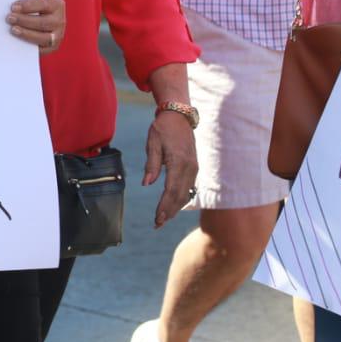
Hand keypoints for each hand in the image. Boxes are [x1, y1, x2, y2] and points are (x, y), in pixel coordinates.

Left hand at [7, 0, 65, 51]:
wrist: (44, 17)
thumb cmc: (34, 5)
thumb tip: (11, 5)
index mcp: (56, 4)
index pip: (43, 4)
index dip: (28, 6)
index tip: (13, 7)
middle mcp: (59, 20)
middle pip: (42, 22)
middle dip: (24, 20)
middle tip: (9, 18)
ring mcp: (58, 35)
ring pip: (43, 37)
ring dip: (26, 34)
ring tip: (13, 30)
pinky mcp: (52, 47)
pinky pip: (41, 50)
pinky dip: (29, 45)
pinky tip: (17, 41)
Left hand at [143, 109, 198, 228]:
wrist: (179, 116)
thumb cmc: (163, 128)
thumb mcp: (153, 143)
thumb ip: (151, 164)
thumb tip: (147, 184)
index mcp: (178, 162)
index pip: (171, 190)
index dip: (164, 206)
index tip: (157, 219)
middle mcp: (189, 168)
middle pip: (180, 196)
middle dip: (169, 212)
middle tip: (157, 225)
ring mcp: (194, 168)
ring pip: (186, 194)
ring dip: (175, 208)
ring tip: (163, 219)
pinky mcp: (194, 167)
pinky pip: (188, 188)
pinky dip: (181, 199)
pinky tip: (173, 206)